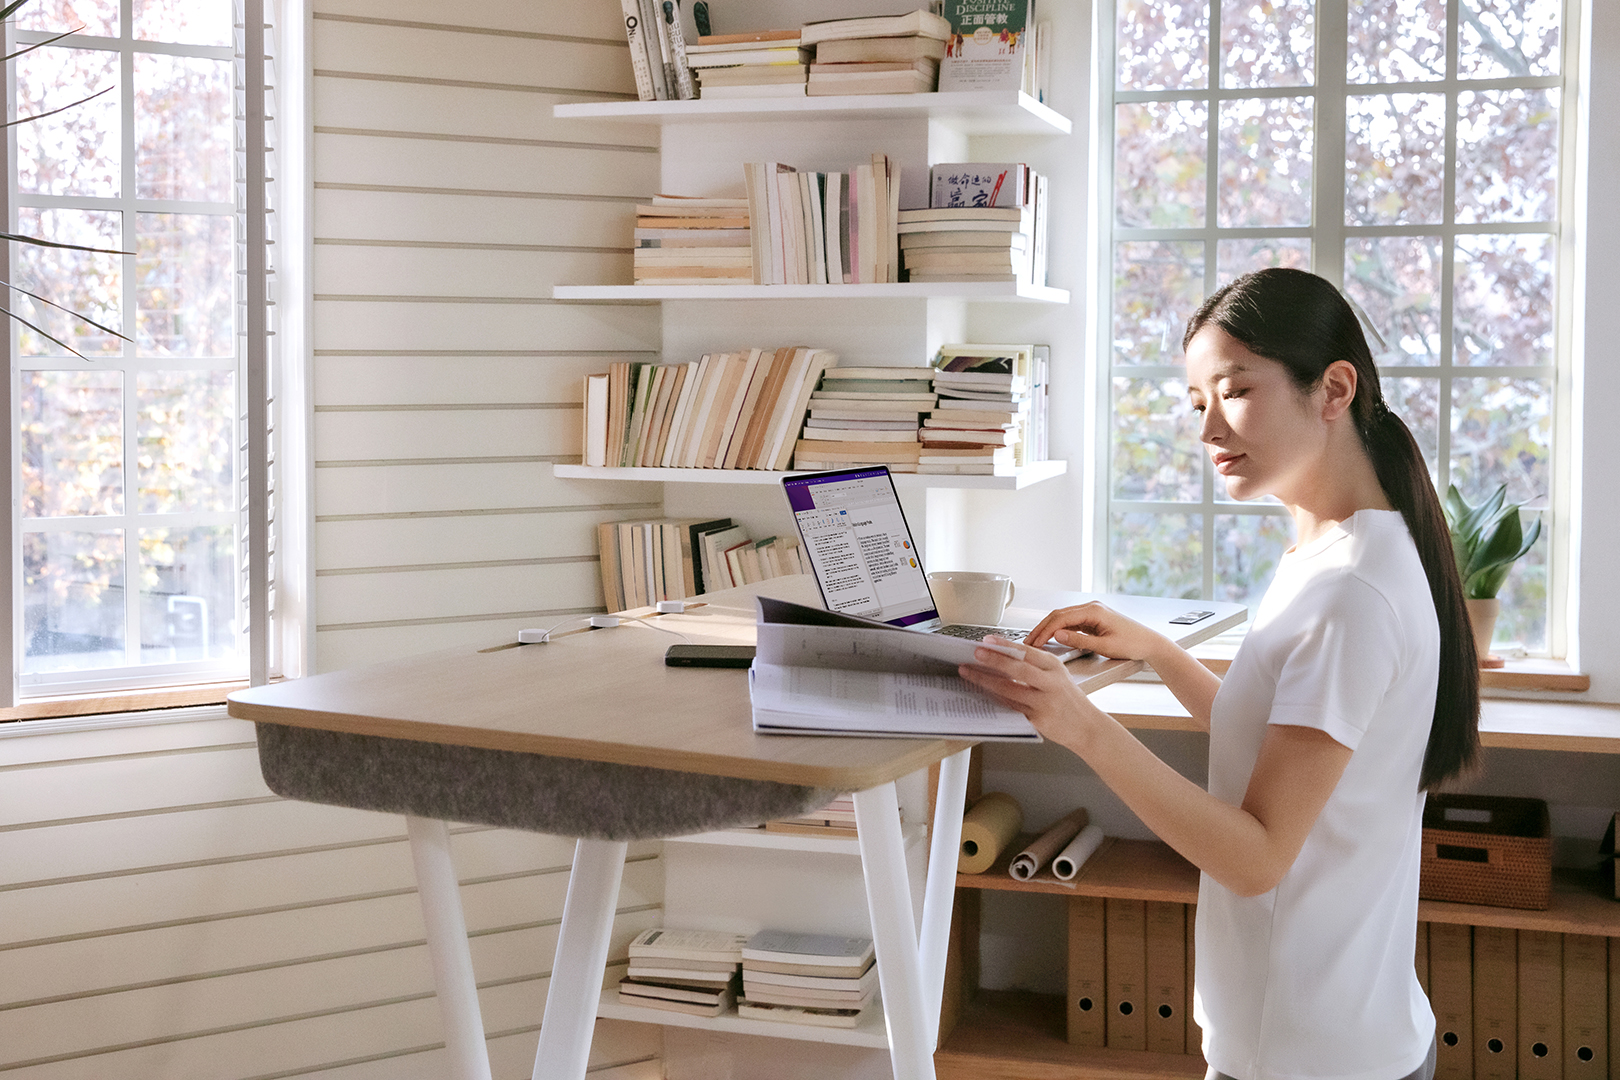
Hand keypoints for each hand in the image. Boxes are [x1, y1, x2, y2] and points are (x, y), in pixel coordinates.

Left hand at [959, 636, 1109, 751]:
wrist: (1087, 727)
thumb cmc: (1069, 699)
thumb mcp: (1058, 676)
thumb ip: (1034, 666)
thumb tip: (1001, 656)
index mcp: (1055, 667)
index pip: (1027, 651)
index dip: (1005, 645)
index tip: (987, 640)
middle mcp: (1051, 683)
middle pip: (1017, 668)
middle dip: (993, 660)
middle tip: (975, 654)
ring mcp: (1044, 702)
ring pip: (1009, 689)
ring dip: (986, 681)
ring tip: (970, 673)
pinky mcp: (1038, 720)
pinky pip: (1011, 707)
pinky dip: (995, 698)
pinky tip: (983, 692)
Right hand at [1022, 602, 1170, 663]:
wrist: (1150, 644)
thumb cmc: (1133, 644)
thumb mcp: (1105, 646)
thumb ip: (1079, 640)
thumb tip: (1058, 635)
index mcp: (1094, 611)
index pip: (1061, 618)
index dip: (1045, 631)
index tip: (1035, 642)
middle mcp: (1091, 608)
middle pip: (1058, 615)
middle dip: (1041, 628)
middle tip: (1028, 642)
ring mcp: (1092, 613)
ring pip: (1062, 618)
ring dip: (1048, 628)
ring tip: (1035, 640)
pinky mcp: (1093, 619)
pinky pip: (1070, 622)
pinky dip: (1058, 630)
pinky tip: (1050, 637)